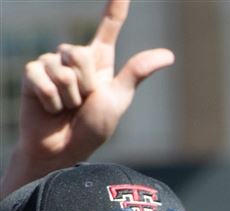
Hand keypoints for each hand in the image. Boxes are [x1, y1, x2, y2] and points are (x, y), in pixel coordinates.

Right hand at [2, 0, 173, 194]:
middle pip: (79, 53)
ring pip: (61, 66)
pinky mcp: (31, 74)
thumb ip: (136, 72)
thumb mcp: (119, 98)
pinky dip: (51, 98)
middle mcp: (74, 60)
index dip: (115, 8)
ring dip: (69, 95)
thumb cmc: (94, 128)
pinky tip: (50, 108)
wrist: (65, 150)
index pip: (108, 28)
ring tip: (67, 108)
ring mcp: (51, 65)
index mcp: (100, 63)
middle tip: (83, 103)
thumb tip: (169, 55)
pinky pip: (41, 76)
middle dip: (85, 84)